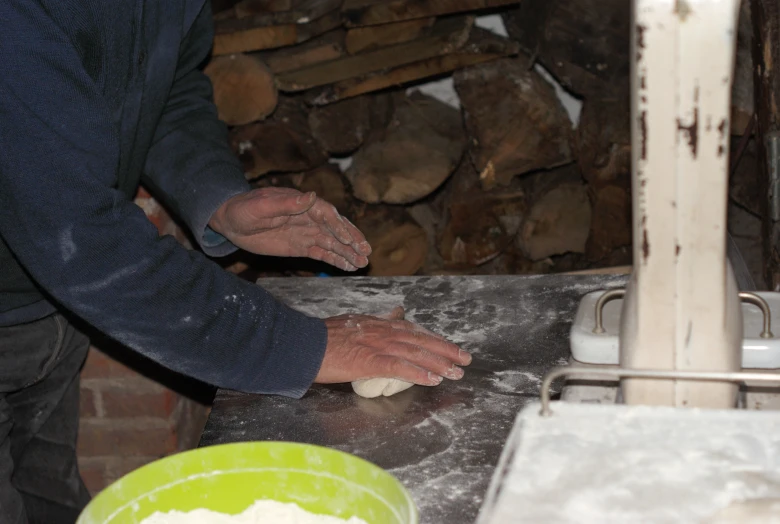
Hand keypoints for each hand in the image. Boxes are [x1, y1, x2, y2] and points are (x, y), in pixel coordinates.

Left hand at [209, 187, 371, 270]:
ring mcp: (306, 233)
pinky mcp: (301, 247)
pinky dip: (335, 260)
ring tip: (363, 264)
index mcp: (302, 204)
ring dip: (348, 253)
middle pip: (336, 229)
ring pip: (332, 243)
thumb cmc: (244, 209)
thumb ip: (286, 203)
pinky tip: (348, 267)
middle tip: (366, 251)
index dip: (339, 226)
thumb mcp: (262, 205)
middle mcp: (309, 217)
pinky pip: (321, 253)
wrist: (231, 222)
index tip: (349, 239)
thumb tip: (311, 196)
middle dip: (352, 240)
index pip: (327, 214)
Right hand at [315, 306, 471, 385]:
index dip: (433, 339)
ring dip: (439, 363)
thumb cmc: (322, 337)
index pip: (412, 330)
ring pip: (415, 353)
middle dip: (445, 350)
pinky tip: (432, 379)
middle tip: (465, 359)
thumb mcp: (353, 321)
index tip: (449, 346)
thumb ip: (377, 320)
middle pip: (420, 340)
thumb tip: (396, 312)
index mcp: (377, 324)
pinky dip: (418, 373)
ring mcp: (376, 345)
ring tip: (456, 372)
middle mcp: (381, 331)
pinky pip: (399, 367)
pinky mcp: (369, 361)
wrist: (301, 344)